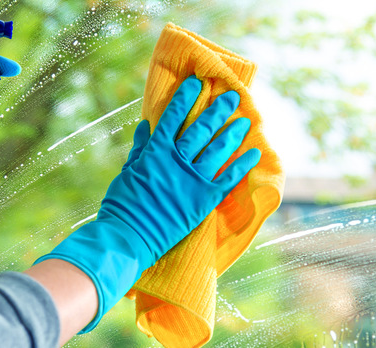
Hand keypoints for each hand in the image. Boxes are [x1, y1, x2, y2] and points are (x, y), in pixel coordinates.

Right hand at [36, 76, 260, 331]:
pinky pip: (228, 178)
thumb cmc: (122, 206)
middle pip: (201, 129)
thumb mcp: (127, 173)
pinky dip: (242, 165)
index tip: (197, 83)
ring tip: (245, 121)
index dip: (186, 98)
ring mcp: (192, 179)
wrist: (128, 235)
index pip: (173, 118)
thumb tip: (146, 126)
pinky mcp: (204, 199)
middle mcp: (177, 161)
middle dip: (218, 110)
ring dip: (233, 133)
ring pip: (218, 149)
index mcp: (155, 152)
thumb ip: (140, 149)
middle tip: (232, 96)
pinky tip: (254, 153)